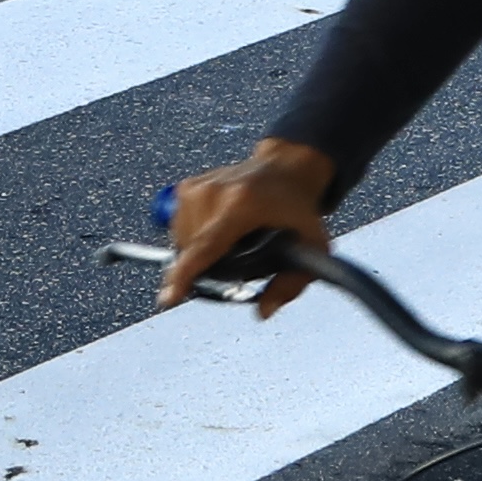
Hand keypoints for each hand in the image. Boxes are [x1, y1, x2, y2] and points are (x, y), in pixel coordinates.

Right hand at [156, 140, 339, 315]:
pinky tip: (217, 232)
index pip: (206, 245)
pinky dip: (193, 238)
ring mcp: (198, 186)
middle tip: (236, 261)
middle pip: (193, 251)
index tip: (170, 296)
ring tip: (229, 243)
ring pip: (181, 242)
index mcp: (243, 204)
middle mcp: (215, 192)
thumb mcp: (311, 246)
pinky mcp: (187, 186)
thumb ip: (290, 285)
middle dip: (208, 267)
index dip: (186, 274)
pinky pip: (177, 228)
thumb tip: (264, 311)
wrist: (285, 169)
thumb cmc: (297, 208)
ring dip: (198, 253)